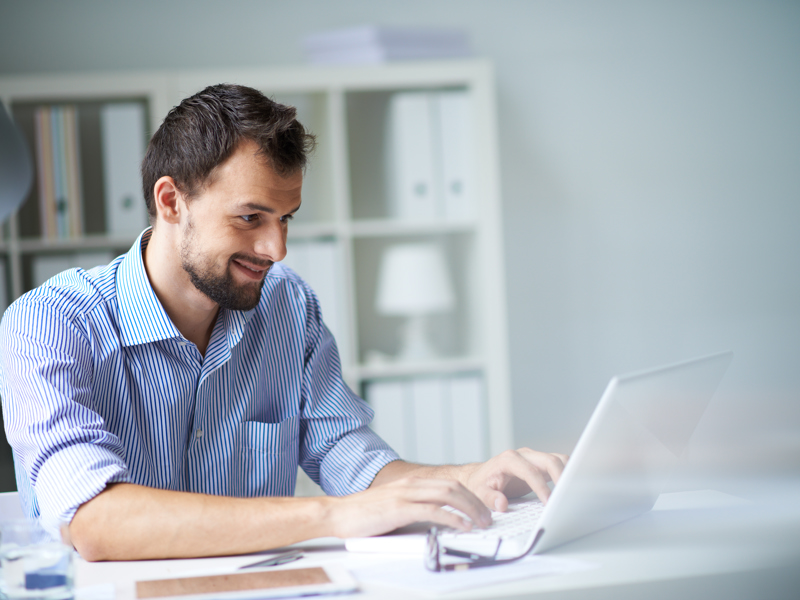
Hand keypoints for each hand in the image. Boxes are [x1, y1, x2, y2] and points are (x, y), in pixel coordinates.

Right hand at [327, 476, 491, 538]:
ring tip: (481, 523)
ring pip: (448, 495)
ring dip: (469, 509)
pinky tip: (462, 526)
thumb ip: (413, 510)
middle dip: (475, 501)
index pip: (448, 484)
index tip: (481, 509)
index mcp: (411, 483)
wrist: (337, 514)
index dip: (469, 495)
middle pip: (453, 487)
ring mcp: (405, 495)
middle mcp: (411, 485)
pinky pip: (433, 511)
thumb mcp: (393, 507)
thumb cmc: (363, 515)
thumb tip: (437, 522)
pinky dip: (452, 518)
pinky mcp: (400, 508)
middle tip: (488, 517)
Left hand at [463, 448, 568, 511]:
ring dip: (568, 473)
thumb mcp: (479, 492)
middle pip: (549, 460)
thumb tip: (502, 504)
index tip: (549, 503)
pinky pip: (558, 464)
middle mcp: (523, 455)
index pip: (530, 471)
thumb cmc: (480, 484)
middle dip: (561, 476)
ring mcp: (533, 458)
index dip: (541, 487)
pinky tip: (571, 487)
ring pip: (558, 460)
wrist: (481, 476)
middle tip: (568, 496)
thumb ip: (489, 498)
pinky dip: (568, 473)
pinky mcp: (540, 464)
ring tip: (574, 492)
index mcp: (508, 460)